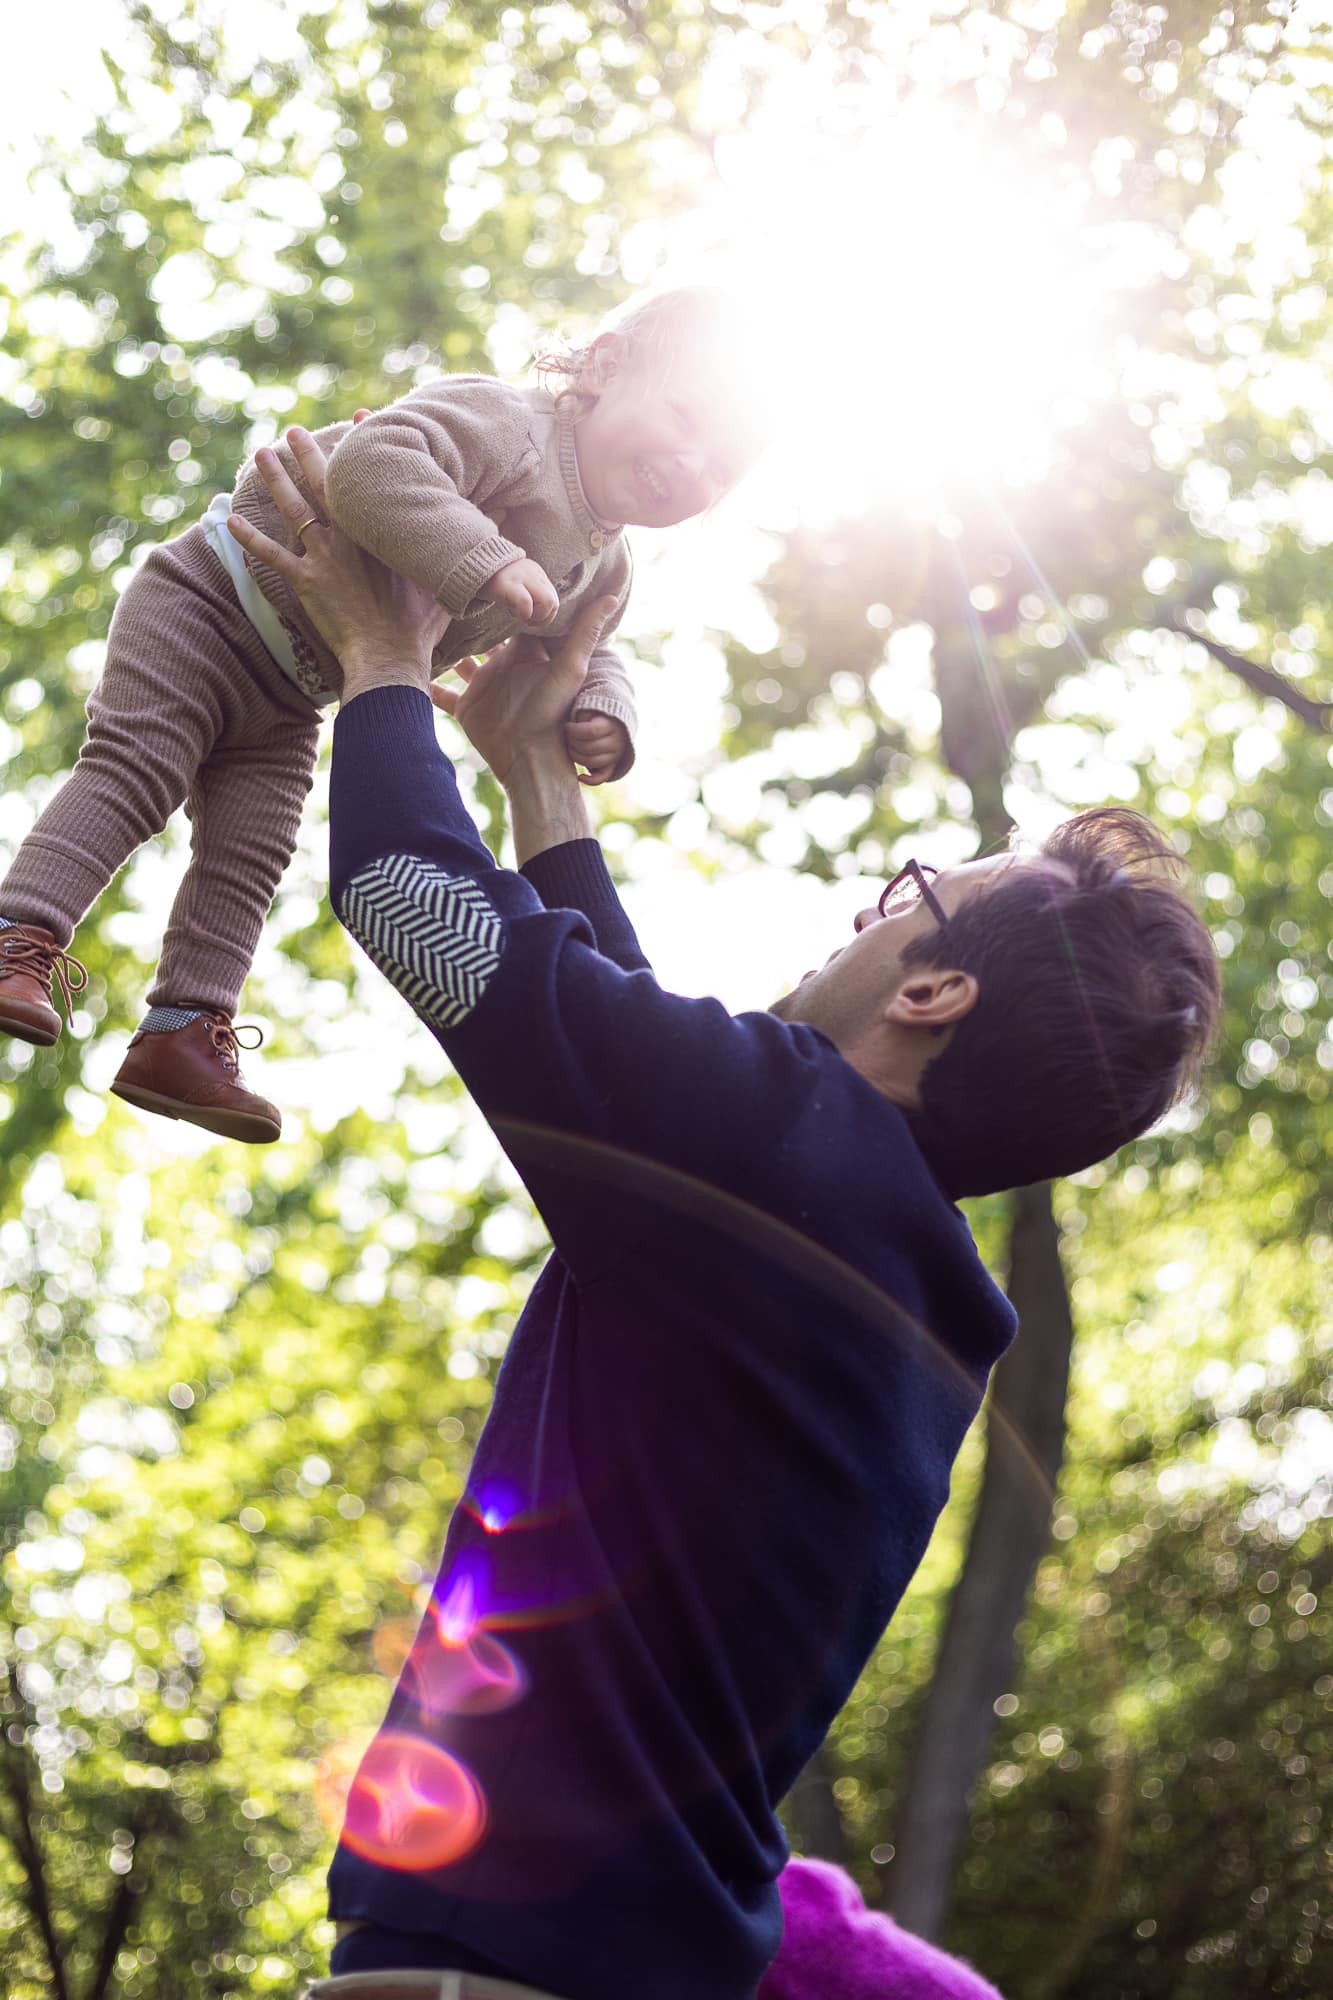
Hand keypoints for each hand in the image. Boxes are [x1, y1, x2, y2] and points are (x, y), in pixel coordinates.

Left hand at [227, 426, 451, 697]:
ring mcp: (324, 558)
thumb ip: (470, 544)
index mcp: (380, 532)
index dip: (366, 446)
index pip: (371, 479)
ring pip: (294, 509)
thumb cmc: (419, 625)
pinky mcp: (304, 583)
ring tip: (262, 453)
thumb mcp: (447, 579)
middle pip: (324, 484)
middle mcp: (350, 536)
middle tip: (295, 430)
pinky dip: (250, 539)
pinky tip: (230, 521)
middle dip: (309, 453)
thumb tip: (502, 514)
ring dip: (275, 480)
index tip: (360, 419)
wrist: (390, 655)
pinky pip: (271, 556)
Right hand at [431, 595, 617, 787]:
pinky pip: (444, 695)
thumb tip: (615, 595)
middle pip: (485, 638)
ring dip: (448, 647)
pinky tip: (413, 669)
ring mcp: (483, 687)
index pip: (515, 621)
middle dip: (472, 620)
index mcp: (525, 655)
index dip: (507, 600)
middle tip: (454, 590)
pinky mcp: (466, 707)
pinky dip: (430, 685)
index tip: (493, 572)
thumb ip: (587, 632)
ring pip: (461, 662)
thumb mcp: (571, 667)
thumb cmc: (552, 711)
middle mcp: (503, 667)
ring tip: (426, 622)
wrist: (528, 756)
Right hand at [480, 556, 558, 625]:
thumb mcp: (516, 583)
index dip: (544, 615)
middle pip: (554, 602)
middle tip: (525, 619)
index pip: (554, 600)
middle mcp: (532, 572)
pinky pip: (526, 603)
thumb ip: (530, 593)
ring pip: (548, 602)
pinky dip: (524, 614)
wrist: (468, 561)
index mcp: (536, 573)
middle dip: (542, 619)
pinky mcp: (506, 583)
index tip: (528, 616)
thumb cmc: (490, 580)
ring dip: (535, 617)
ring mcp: (520, 576)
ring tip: (520, 615)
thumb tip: (540, 614)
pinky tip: (512, 613)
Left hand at [564, 714, 628, 785]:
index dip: (574, 730)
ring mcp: (615, 756)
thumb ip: (583, 716)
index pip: (591, 731)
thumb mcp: (591, 710)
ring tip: (570, 748)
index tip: (567, 726)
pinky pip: (602, 777)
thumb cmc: (596, 717)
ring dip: (576, 757)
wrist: (614, 726)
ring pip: (592, 763)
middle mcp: (616, 743)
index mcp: (611, 726)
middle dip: (572, 743)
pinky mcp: (611, 767)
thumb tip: (572, 727)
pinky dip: (590, 780)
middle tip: (567, 737)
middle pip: (588, 748)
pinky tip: (580, 776)